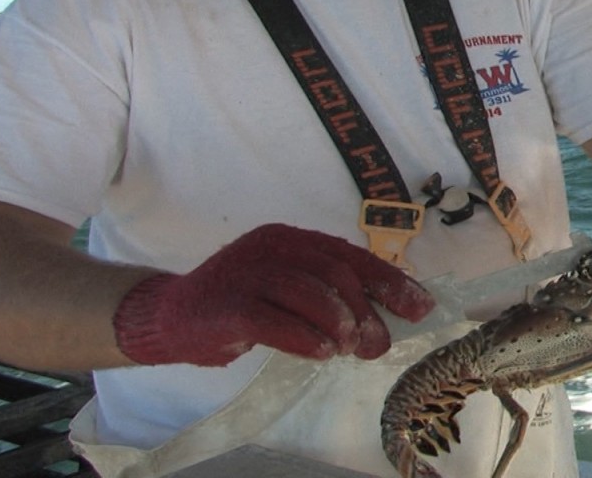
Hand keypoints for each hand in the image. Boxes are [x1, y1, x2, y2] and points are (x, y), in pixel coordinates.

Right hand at [112, 224, 434, 366]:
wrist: (171, 316)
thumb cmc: (240, 305)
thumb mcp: (287, 290)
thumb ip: (328, 296)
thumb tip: (386, 319)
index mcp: (291, 239)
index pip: (351, 256)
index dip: (390, 282)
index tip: (420, 307)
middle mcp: (272, 246)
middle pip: (336, 273)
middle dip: (367, 310)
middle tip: (378, 344)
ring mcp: (247, 272)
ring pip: (309, 292)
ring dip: (339, 324)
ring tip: (349, 349)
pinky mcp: (228, 305)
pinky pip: (276, 321)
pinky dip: (305, 338)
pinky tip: (322, 353)